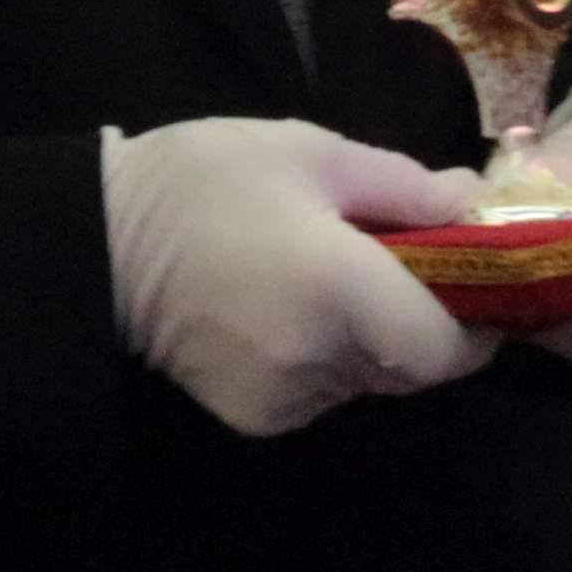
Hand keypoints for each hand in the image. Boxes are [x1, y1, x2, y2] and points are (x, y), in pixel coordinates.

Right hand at [103, 118, 497, 437]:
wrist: (96, 244)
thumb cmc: (203, 182)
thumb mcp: (308, 152)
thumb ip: (402, 185)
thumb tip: (473, 204)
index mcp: (343, 291)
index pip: (449, 348)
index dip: (476, 324)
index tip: (473, 284)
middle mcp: (322, 359)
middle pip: (412, 366)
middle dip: (417, 322)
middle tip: (392, 265)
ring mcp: (286, 398)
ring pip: (367, 381)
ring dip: (367, 341)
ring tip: (322, 282)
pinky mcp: (255, 418)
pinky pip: (322, 393)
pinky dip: (323, 361)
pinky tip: (282, 313)